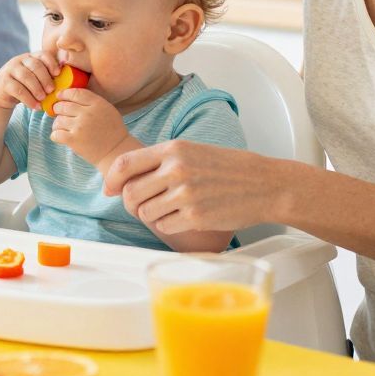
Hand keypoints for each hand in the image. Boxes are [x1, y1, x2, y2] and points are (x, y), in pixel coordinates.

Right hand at [0, 50, 61, 110]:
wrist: (0, 93)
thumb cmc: (24, 86)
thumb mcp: (34, 78)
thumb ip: (46, 76)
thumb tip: (68, 82)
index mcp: (30, 57)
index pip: (43, 54)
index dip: (51, 63)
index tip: (58, 74)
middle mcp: (20, 60)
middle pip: (35, 65)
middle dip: (45, 78)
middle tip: (52, 90)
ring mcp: (10, 70)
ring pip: (26, 76)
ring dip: (37, 89)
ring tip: (43, 99)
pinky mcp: (4, 82)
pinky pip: (18, 89)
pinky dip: (28, 99)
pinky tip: (36, 106)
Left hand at [50, 88, 130, 167]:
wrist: (116, 151)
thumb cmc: (112, 131)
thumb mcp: (107, 109)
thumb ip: (92, 101)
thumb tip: (70, 97)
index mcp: (97, 104)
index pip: (75, 93)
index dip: (64, 93)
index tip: (60, 96)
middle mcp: (87, 113)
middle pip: (63, 106)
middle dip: (58, 109)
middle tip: (59, 113)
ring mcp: (79, 127)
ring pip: (58, 120)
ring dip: (57, 124)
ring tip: (62, 127)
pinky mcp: (73, 140)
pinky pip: (56, 134)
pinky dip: (55, 135)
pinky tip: (61, 137)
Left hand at [102, 140, 278, 234]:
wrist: (264, 184)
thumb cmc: (229, 168)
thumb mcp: (192, 152)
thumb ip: (161, 161)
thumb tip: (126, 179)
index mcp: (173, 149)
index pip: (125, 163)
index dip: (112, 180)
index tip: (110, 189)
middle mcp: (176, 169)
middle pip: (130, 193)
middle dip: (131, 203)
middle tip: (141, 206)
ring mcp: (186, 193)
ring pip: (145, 213)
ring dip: (151, 215)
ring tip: (169, 210)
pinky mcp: (196, 216)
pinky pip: (164, 226)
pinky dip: (168, 225)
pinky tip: (183, 218)